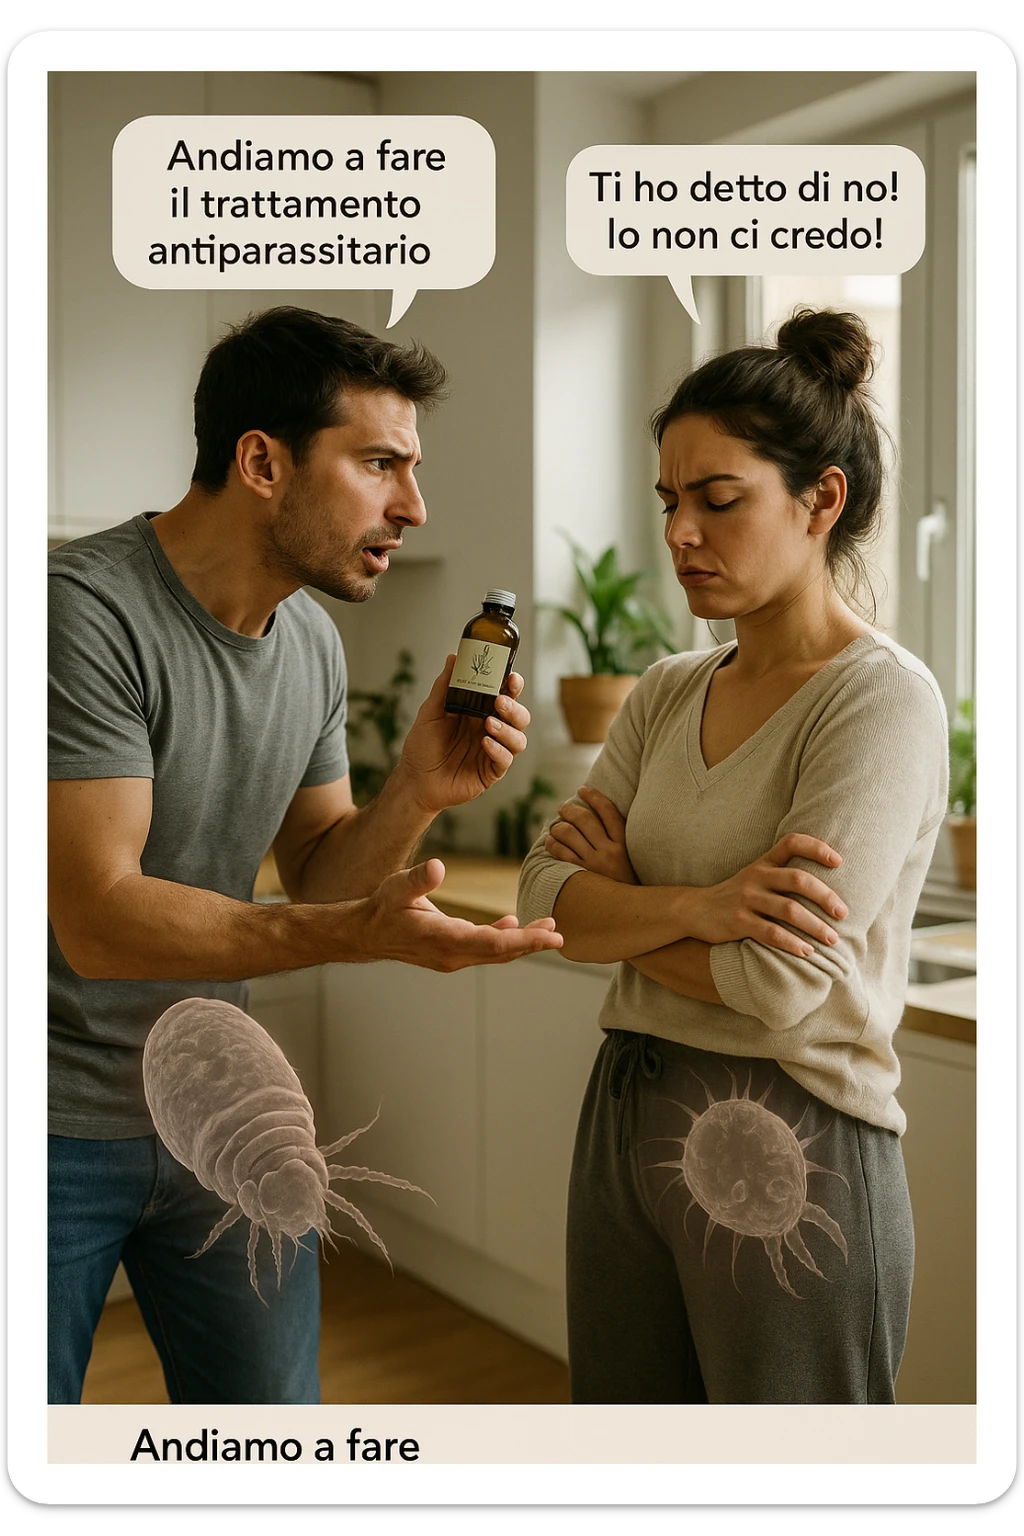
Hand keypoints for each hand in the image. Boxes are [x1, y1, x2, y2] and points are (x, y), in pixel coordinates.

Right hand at [355, 859, 562, 970]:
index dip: (525, 940)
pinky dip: (503, 939)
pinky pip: (484, 949)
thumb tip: (438, 866)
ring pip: (495, 953)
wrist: (365, 934)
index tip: (552, 937)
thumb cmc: (382, 908)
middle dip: (531, 942)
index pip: (493, 943)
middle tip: (558, 933)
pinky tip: (513, 924)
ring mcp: (452, 957)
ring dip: (521, 941)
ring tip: (547, 928)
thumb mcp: (396, 888)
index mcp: (443, 939)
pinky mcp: (451, 953)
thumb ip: (418, 879)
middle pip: (501, 952)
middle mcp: (452, 954)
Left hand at [394, 657, 530, 816]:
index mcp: (480, 712)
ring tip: (488, 723)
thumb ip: (444, 686)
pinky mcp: (490, 772)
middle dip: (514, 707)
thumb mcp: (430, 712)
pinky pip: (505, 760)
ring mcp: (493, 751)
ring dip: (508, 729)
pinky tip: (485, 743)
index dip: (513, 686)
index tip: (511, 677)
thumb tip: (454, 657)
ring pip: (518, 739)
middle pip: (519, 716)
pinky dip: (498, 750)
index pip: (505, 696)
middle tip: (499, 701)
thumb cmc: (422, 747)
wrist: (414, 780)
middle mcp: (491, 730)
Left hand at [545, 786, 637, 883]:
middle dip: (570, 810)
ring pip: (570, 833)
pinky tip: (550, 841)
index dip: (594, 796)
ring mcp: (595, 864)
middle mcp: (610, 851)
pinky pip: (562, 853)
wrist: (631, 911)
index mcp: (624, 843)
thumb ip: (617, 839)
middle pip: (585, 819)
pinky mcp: (583, 875)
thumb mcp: (630, 858)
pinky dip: (553, 843)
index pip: (609, 811)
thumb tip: (596, 818)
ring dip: (558, 826)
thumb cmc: (627, 882)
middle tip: (563, 808)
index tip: (583, 789)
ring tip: (555, 826)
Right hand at [686, 834, 846, 956]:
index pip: (791, 843)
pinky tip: (806, 952)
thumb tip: (826, 890)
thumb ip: (781, 876)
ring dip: (815, 926)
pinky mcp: (737, 922)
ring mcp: (746, 899)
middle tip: (843, 914)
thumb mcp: (754, 877)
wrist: (694, 910)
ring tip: (831, 939)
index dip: (816, 848)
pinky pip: (771, 933)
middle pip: (798, 879)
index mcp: (763, 863)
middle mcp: (756, 877)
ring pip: (789, 910)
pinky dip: (792, 943)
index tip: (839, 862)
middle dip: (825, 896)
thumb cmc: (735, 896)